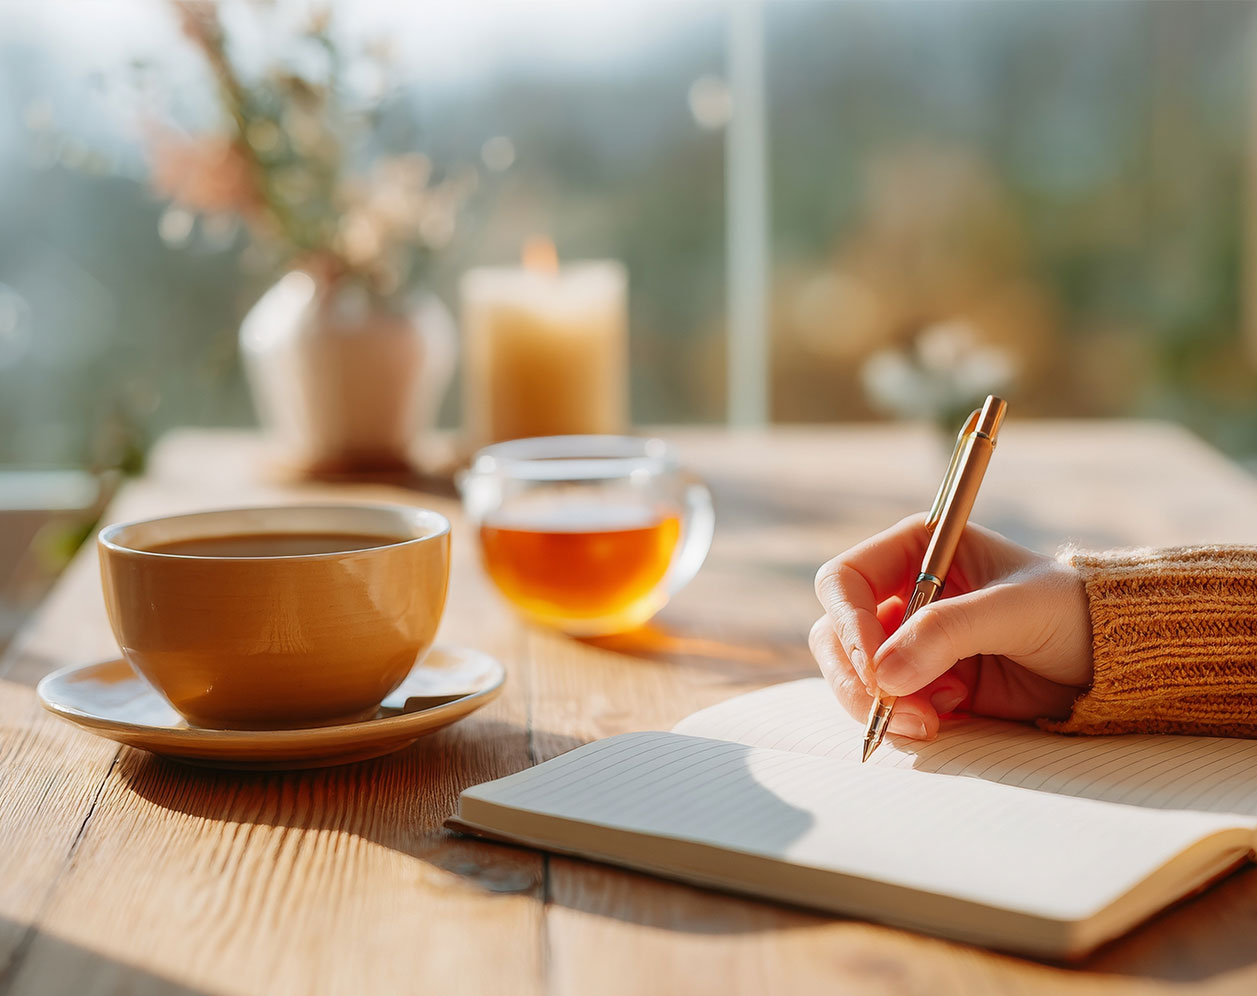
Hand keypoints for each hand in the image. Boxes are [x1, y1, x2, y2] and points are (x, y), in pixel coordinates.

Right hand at [810, 515, 1093, 739]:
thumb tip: (885, 675)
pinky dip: (901, 720)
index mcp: (914, 549)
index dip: (848, 622)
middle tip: (891, 708)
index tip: (874, 666)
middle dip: (857, 676)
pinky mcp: (923, 684)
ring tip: (928, 724)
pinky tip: (943, 722)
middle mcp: (901, 593)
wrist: (1113, 660)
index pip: (845, 581)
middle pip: (835, 633)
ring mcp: (908, 642)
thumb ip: (947, 632)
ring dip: (879, 704)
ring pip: (853, 674)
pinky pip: (885, 704)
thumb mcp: (1013, 610)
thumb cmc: (1069, 612)